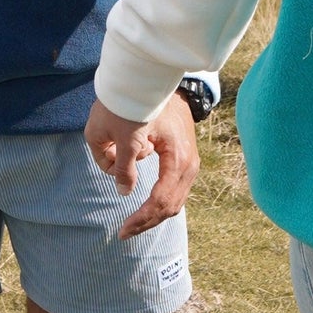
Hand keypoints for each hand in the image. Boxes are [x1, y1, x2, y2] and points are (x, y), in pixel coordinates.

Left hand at [85, 92, 199, 238]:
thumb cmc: (141, 103)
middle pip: (170, 206)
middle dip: (146, 222)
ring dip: (153, 215)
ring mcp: (190, 164)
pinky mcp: (185, 161)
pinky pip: (175, 191)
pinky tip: (144, 208)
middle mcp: (189, 165)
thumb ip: (123, 164)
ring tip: (132, 224)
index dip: (141, 218)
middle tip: (123, 232)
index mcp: (177, 159)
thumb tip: (123, 191)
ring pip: (175, 202)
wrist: (160, 80)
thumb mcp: (125, 133)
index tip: (122, 229)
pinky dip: (159, 203)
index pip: (161, 201)